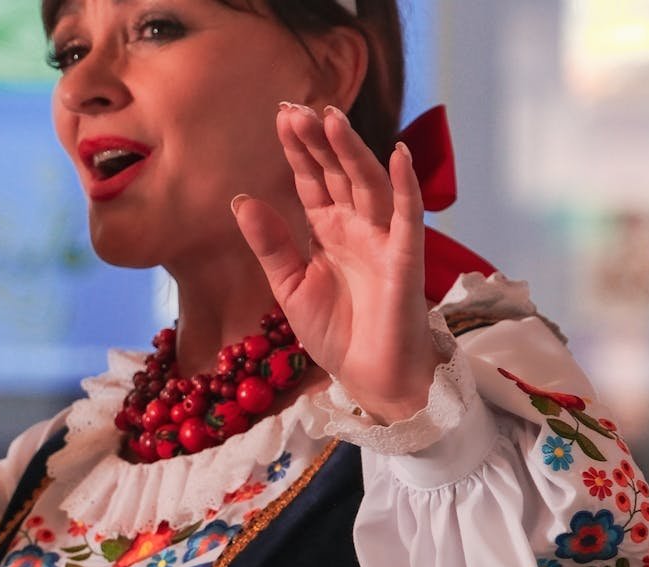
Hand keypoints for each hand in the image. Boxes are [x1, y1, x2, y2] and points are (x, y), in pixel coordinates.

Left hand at [232, 103, 441, 422]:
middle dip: (319, 140)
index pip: (312, 180)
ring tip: (331, 117)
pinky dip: (406, 186)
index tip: (281, 115)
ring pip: (369, 184)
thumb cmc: (336, 332)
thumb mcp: (288, 286)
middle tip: (296, 107)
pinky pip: (408, 217)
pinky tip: (398, 154)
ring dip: (352, 150)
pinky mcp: (405, 260)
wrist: (369, 378)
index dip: (298, 149)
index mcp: (328, 230)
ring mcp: (383, 239)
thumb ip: (270, 244)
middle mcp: (356, 226)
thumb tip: (241, 199)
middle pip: (338, 172)